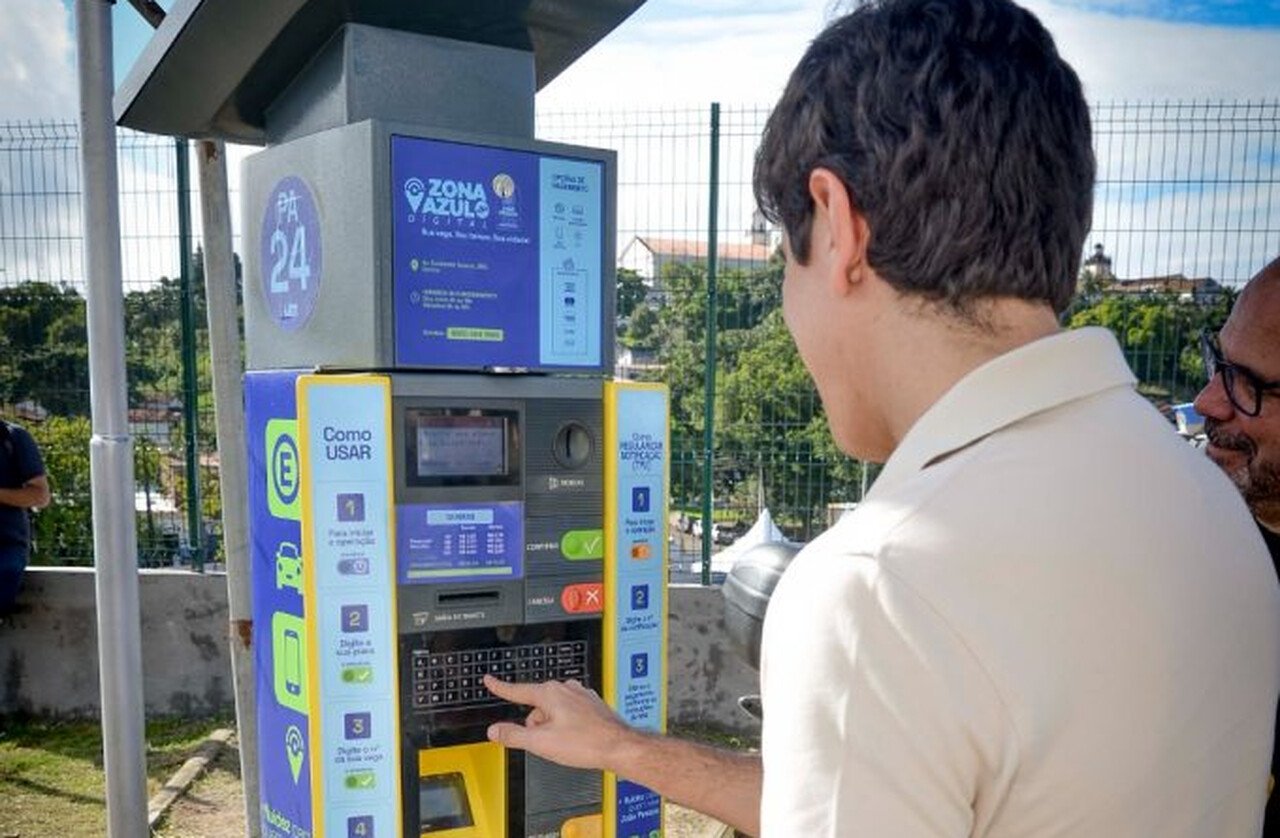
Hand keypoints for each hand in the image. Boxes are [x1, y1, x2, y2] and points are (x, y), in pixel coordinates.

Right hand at [483, 675, 635, 770]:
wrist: (619, 747)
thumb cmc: (586, 743)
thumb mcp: (541, 743)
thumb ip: (513, 735)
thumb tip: (495, 730)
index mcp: (550, 693)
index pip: (517, 690)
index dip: (500, 687)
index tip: (490, 680)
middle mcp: (566, 689)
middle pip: (536, 707)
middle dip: (537, 725)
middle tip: (550, 743)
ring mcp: (581, 696)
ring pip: (554, 711)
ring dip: (554, 727)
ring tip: (569, 743)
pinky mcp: (591, 705)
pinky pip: (570, 714)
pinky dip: (569, 727)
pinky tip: (578, 740)